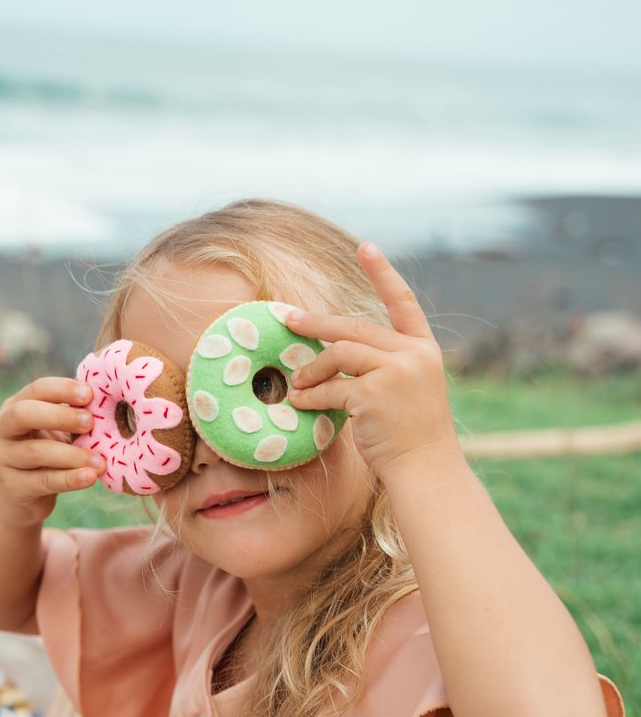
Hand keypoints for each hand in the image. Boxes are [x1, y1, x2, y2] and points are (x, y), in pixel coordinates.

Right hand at [0, 377, 105, 526]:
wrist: (24, 499)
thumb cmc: (49, 457)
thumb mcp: (58, 432)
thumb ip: (74, 417)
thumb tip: (107, 404)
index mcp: (14, 406)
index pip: (36, 390)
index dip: (62, 389)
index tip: (90, 394)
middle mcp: (1, 429)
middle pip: (24, 414)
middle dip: (60, 416)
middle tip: (90, 422)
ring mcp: (2, 458)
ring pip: (36, 452)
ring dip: (72, 455)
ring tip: (100, 461)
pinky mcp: (11, 487)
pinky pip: (44, 481)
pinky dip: (70, 479)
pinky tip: (90, 477)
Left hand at [286, 242, 458, 482]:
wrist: (427, 469)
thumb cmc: (411, 438)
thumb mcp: (406, 392)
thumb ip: (382, 367)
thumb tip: (335, 356)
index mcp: (424, 350)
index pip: (402, 302)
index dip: (383, 273)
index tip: (366, 246)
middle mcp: (413, 354)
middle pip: (355, 328)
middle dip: (318, 324)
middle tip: (290, 320)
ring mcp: (396, 371)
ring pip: (340, 353)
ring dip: (312, 368)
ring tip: (296, 382)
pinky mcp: (374, 393)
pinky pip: (331, 387)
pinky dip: (311, 395)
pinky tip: (300, 402)